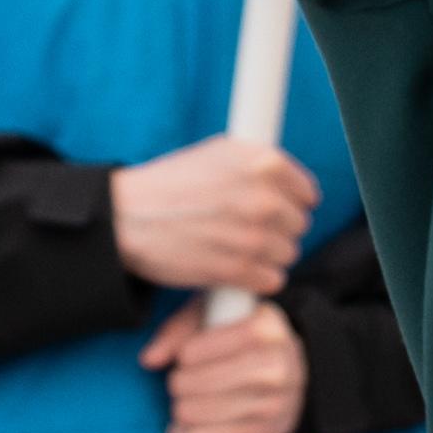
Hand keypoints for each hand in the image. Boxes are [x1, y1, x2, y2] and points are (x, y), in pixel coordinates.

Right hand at [108, 134, 315, 298]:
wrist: (124, 216)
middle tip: (247, 230)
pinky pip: (271, 280)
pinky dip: (257, 279)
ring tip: (237, 249)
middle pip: (299, 225)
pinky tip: (236, 269)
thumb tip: (292, 182)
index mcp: (264, 163)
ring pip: (288, 254)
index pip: (307, 194)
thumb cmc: (171, 182)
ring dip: (267, 256)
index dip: (289, 203)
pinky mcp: (236, 269)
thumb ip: (261, 164)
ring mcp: (252, 235)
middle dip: (278, 230)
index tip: (270, 210)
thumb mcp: (220, 152)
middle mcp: (264, 198)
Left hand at [142, 296, 309, 432]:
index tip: (192, 355)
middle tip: (189, 382)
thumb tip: (149, 360)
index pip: (191, 352)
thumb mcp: (215, 316)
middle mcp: (276, 365)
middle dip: (178, 383)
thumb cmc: (242, 339)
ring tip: (190, 402)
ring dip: (181, 409)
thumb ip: (178, 330)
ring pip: (190, 413)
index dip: (183, 355)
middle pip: (186, 384)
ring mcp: (276, 402)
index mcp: (265, 327)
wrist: (297, 369)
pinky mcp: (269, 432)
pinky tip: (185, 430)